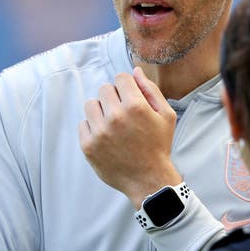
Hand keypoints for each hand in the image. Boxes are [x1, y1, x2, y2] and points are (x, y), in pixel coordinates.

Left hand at [79, 67, 181, 208]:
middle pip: (104, 89)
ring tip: (113, 124)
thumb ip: (151, 90)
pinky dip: (93, 127)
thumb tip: (135, 71)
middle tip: (124, 113)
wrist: (148, 179)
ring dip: (101, 110)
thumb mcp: (166, 115)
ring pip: (91, 104)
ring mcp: (100, 132)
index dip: (127, 86)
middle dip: (114, 97)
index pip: (120, 78)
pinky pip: (83, 123)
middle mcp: (116, 116)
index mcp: (136, 106)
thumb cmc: (159, 145)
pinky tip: (106, 136)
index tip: (131, 98)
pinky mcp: (88, 146)